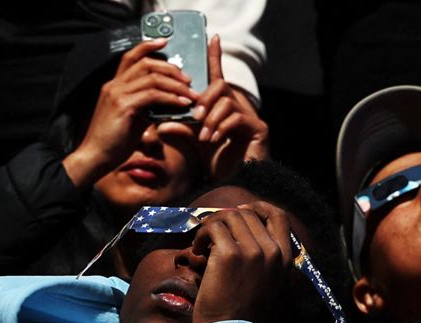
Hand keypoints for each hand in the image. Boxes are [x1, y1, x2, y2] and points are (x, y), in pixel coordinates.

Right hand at [63, 39, 199, 188]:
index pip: (131, 57)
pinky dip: (171, 98)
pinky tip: (183, 103)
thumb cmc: (114, 141)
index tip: (164, 41)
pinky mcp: (124, 107)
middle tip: (188, 79)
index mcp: (114, 86)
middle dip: (171, 68)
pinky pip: (153, 95)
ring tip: (191, 93)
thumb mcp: (132, 119)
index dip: (147, 46)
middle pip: (146, 64)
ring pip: (152, 78)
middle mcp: (114, 85)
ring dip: (176, 84)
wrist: (96, 156)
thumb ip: (145, 107)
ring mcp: (117, 94)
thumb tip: (167, 102)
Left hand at [156, 35, 268, 177]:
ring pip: (227, 101)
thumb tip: (161, 123)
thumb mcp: (194, 145)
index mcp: (224, 108)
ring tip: (203, 135)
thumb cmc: (217, 167)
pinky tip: (213, 139)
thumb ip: (181, 131)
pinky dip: (221, 127)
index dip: (215, 57)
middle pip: (221, 87)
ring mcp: (252, 118)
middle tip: (194, 115)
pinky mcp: (259, 129)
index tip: (212, 37)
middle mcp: (240, 108)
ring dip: (210, 117)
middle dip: (204, 99)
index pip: (218, 78)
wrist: (236, 187)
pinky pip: (237, 117)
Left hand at [190, 201, 293, 322]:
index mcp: (285, 258)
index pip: (279, 216)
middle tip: (212, 233)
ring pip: (229, 216)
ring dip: (211, 226)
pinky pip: (213, 228)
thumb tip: (244, 228)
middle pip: (248, 214)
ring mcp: (252, 251)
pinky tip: (198, 252)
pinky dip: (201, 236)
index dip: (258, 207)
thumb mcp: (267, 281)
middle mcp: (272, 251)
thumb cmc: (243, 310)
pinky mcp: (229, 254)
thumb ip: (265, 256)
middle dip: (225, 219)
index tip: (239, 211)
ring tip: (204, 245)